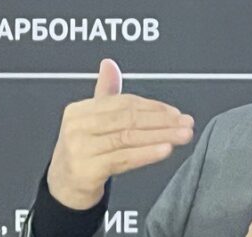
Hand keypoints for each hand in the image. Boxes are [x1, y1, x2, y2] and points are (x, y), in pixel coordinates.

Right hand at [46, 59, 194, 209]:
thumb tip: (109, 64)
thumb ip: (106, 93)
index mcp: (79, 110)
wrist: (65, 186)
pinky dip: (147, 154)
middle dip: (162, 121)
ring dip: (160, 136)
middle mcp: (77, 127)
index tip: (176, 113)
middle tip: (186, 123)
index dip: (153, 107)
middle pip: (128, 119)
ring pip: (128, 138)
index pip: (123, 103)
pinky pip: (123, 158)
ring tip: (182, 136)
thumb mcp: (92, 121)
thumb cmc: (84, 151)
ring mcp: (79, 149)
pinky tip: (165, 150)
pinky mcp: (86, 170)